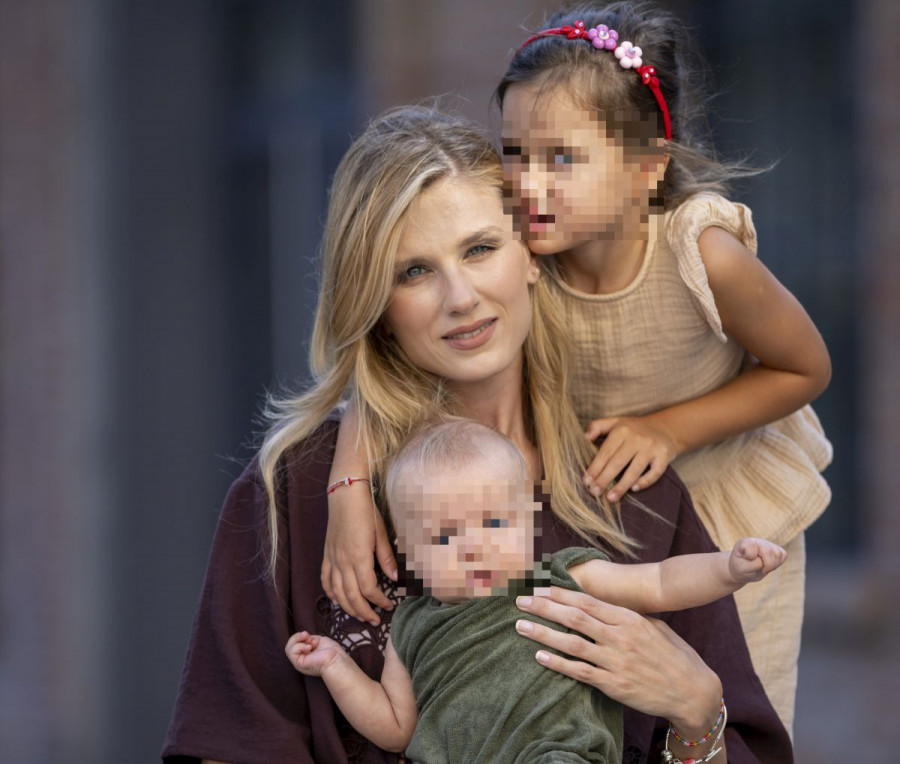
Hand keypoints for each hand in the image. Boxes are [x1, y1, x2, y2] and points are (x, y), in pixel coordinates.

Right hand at [285, 631, 344, 676]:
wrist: (335, 658)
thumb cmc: (331, 651)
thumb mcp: (318, 640)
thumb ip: (308, 639)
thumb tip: (302, 636)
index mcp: (306, 653)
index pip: (294, 643)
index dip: (299, 636)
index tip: (308, 634)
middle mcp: (301, 658)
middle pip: (290, 645)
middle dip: (297, 636)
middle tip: (307, 635)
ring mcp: (298, 662)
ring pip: (288, 648)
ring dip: (297, 640)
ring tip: (308, 642)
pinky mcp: (298, 664)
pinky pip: (290, 652)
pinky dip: (299, 646)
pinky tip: (309, 648)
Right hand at [322, 485, 397, 625]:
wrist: (345, 495)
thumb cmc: (366, 512)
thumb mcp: (381, 534)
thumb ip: (387, 558)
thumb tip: (395, 579)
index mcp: (359, 557)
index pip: (369, 589)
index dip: (379, 601)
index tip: (389, 605)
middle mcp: (342, 562)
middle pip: (351, 596)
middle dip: (364, 612)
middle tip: (376, 620)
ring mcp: (332, 559)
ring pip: (337, 593)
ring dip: (348, 608)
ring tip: (360, 615)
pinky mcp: (326, 556)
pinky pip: (325, 581)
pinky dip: (331, 594)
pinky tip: (338, 600)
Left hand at [514, 587, 721, 737]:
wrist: (694, 692)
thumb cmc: (675, 656)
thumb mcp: (654, 626)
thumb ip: (628, 616)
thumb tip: (605, 604)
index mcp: (630, 618)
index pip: (587, 601)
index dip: (561, 592)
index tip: (540, 585)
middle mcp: (620, 637)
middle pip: (574, 617)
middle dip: (544, 606)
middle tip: (520, 600)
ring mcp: (616, 662)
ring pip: (572, 643)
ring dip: (543, 633)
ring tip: (521, 625)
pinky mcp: (614, 685)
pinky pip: (580, 672)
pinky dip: (558, 664)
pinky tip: (539, 657)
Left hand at [583, 416, 677, 501]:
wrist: (665, 427)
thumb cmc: (633, 429)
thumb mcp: (615, 422)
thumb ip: (597, 426)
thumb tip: (585, 437)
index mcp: (622, 430)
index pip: (606, 451)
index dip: (595, 467)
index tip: (586, 481)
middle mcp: (637, 438)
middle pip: (618, 462)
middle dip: (604, 479)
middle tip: (594, 492)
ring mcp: (651, 447)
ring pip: (635, 470)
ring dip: (621, 486)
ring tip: (610, 497)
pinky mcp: (664, 455)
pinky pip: (654, 472)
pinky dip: (644, 482)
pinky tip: (633, 489)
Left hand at [729, 537, 786, 582]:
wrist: (742, 571)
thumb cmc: (741, 568)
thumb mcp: (744, 568)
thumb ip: (757, 563)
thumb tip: (771, 557)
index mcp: (745, 542)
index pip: (754, 547)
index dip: (751, 557)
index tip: (746, 559)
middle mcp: (757, 540)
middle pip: (769, 552)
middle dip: (767, 565)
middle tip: (760, 569)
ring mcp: (767, 544)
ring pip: (779, 553)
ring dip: (773, 565)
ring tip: (764, 567)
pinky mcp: (775, 549)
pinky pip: (783, 555)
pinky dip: (778, 563)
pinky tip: (769, 565)